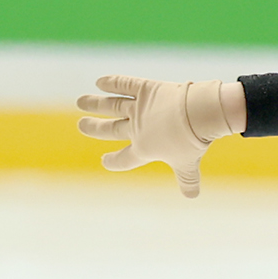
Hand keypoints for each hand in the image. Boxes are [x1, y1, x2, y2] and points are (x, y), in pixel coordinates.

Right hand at [76, 75, 242, 198]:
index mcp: (145, 148)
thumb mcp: (188, 165)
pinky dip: (112, 82)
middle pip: (111, 129)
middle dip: (95, 128)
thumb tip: (192, 196)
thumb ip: (187, 180)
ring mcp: (139, 108)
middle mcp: (137, 128)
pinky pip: (125, 85)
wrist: (196, 115)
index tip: (105, 161)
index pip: (125, 159)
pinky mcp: (146, 89)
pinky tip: (100, 81)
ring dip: (95, 104)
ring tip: (80, 101)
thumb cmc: (191, 142)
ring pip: (112, 106)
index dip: (114, 162)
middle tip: (81, 125)